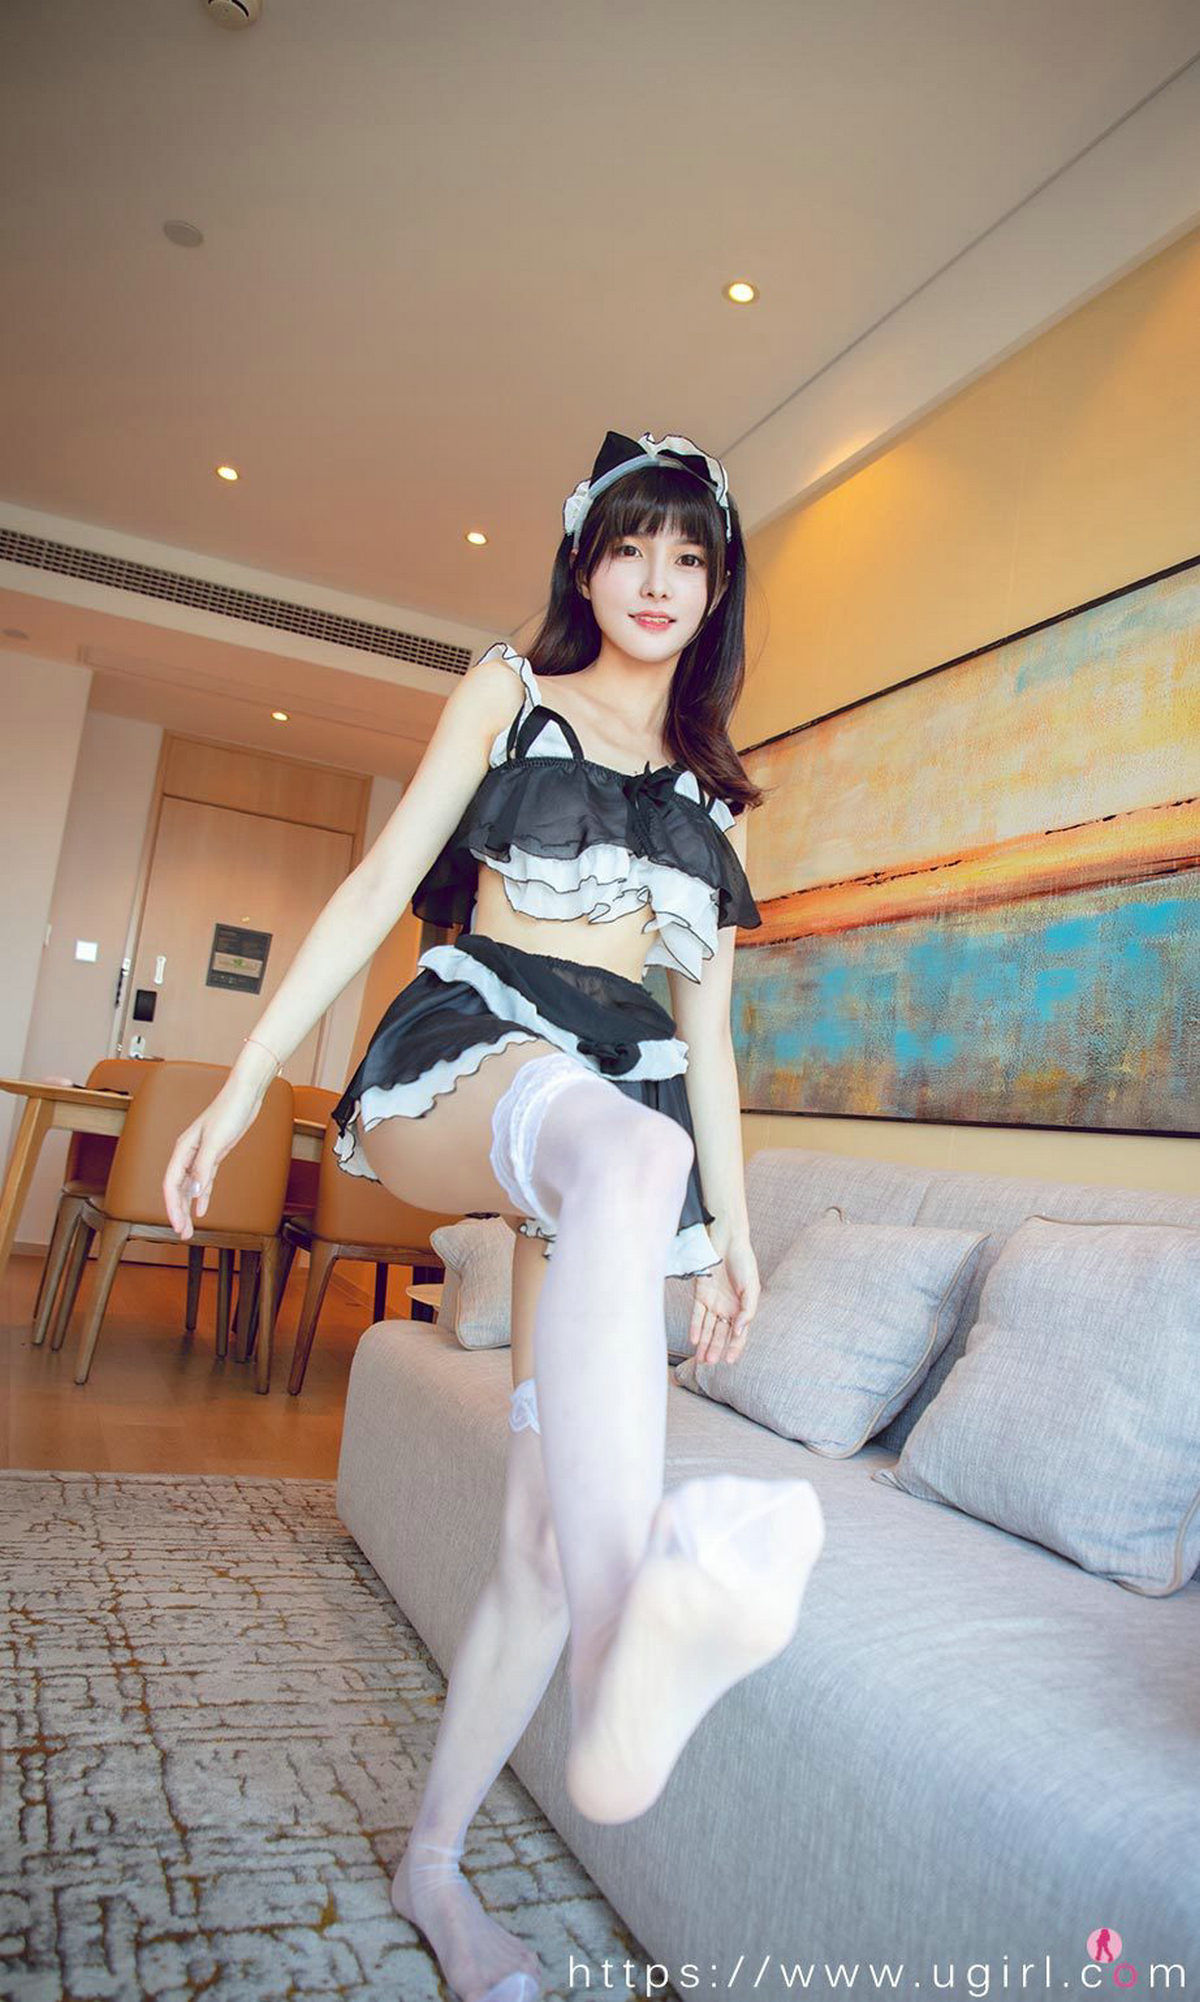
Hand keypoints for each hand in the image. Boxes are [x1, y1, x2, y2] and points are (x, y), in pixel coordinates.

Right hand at [162, 1075, 264, 1239]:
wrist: (245, 1095)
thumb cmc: (229, 1112)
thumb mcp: (216, 1141)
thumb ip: (203, 1166)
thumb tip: (194, 1192)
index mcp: (182, 1150)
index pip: (171, 1184)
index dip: (172, 1207)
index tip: (177, 1225)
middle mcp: (188, 1154)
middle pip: (178, 1190)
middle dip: (178, 1213)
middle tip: (183, 1234)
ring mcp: (201, 1155)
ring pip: (190, 1188)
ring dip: (188, 1208)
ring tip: (188, 1228)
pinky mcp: (214, 1155)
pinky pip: (204, 1181)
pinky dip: (202, 1196)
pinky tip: (201, 1210)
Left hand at [688, 1232, 759, 1366]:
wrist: (727, 1241)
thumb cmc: (744, 1262)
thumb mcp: (752, 1288)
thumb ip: (747, 1310)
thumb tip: (739, 1331)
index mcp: (742, 1308)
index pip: (738, 1334)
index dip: (735, 1348)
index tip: (729, 1361)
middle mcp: (727, 1308)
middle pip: (720, 1334)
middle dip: (715, 1348)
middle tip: (710, 1362)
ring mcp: (713, 1302)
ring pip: (707, 1328)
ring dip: (704, 1343)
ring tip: (700, 1358)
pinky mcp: (701, 1294)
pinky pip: (697, 1314)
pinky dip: (695, 1327)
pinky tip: (694, 1339)